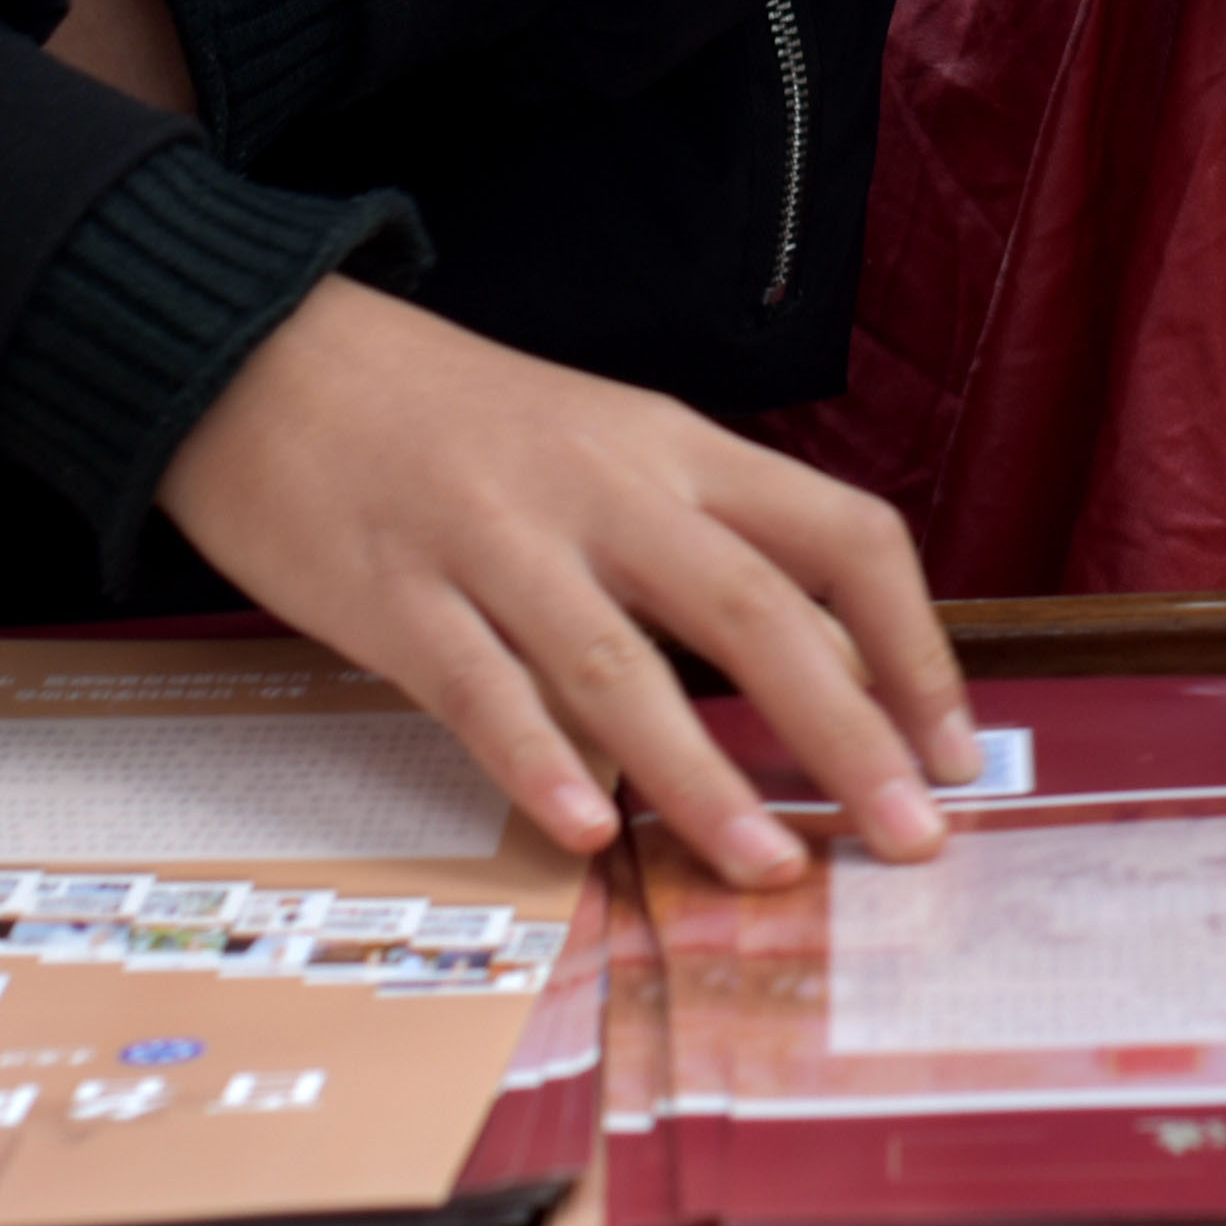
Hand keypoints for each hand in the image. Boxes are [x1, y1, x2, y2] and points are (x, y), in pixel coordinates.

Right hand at [154, 272, 973, 888]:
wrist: (274, 357)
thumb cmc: (460, 425)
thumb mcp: (609, 454)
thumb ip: (711, 553)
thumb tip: (838, 680)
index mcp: (675, 448)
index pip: (838, 533)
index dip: (912, 644)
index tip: (951, 749)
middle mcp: (604, 487)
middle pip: (754, 609)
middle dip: (846, 733)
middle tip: (908, 838)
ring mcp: (497, 539)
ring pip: (619, 664)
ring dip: (703, 777)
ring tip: (770, 867)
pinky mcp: (395, 594)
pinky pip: (478, 687)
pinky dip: (535, 762)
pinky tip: (583, 834)